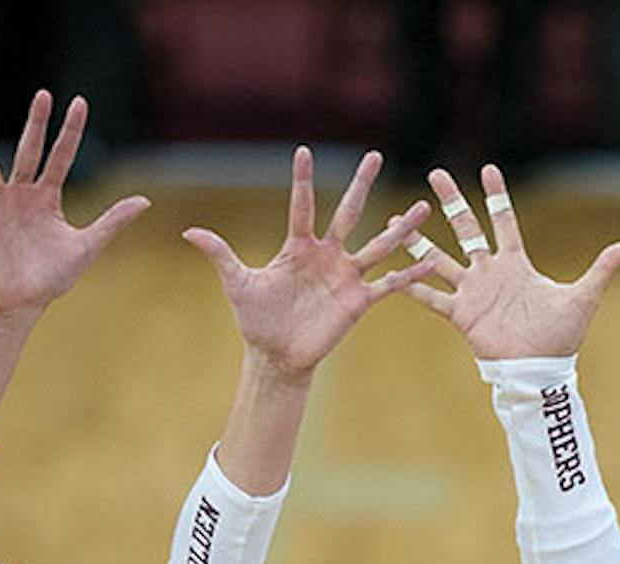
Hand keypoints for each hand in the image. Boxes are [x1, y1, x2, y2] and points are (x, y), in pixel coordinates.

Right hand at [0, 91, 148, 322]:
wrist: (24, 302)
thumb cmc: (54, 276)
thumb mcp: (87, 246)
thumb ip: (112, 221)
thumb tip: (145, 200)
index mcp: (48, 196)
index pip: (61, 156)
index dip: (70, 131)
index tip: (78, 102)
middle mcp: (22, 193)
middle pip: (29, 151)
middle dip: (36, 124)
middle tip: (43, 95)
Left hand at [184, 148, 434, 379]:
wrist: (276, 356)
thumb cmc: (256, 320)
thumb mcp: (237, 284)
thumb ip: (221, 255)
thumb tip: (190, 232)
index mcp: (298, 247)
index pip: (302, 206)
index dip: (303, 179)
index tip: (305, 150)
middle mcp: (327, 256)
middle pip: (348, 212)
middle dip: (362, 184)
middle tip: (375, 156)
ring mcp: (346, 277)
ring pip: (378, 245)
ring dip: (401, 228)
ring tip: (423, 207)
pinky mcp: (359, 301)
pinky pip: (388, 285)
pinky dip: (409, 275)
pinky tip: (430, 262)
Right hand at [402, 164, 619, 358]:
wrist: (540, 370)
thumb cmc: (561, 336)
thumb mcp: (584, 296)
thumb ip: (602, 268)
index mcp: (516, 264)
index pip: (504, 221)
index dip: (496, 195)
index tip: (487, 168)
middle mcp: (490, 273)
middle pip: (466, 229)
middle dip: (452, 202)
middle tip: (436, 173)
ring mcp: (473, 293)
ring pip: (440, 259)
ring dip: (421, 240)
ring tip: (400, 218)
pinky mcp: (462, 316)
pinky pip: (432, 299)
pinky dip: (413, 288)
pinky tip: (392, 275)